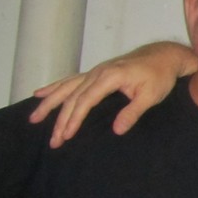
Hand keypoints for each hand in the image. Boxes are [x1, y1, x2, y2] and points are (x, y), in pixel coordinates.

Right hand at [29, 41, 195, 146]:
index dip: (74, 119)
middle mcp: (97, 72)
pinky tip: (39, 93)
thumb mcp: (151, 95)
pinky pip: (70, 80)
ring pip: (66, 88)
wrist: (164, 55)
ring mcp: (95, 71)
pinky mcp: (96, 72)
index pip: (85, 100)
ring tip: (34, 118)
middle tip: (53, 141)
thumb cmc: (160, 76)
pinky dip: (54, 87)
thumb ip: (133, 112)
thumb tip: (116, 130)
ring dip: (49, 103)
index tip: (66, 136)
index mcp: (109, 77)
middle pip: (72, 97)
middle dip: (60, 120)